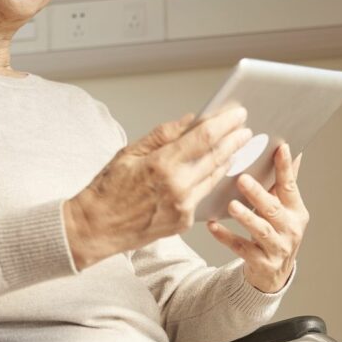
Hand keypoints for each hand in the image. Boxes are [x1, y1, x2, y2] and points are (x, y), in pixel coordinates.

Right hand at [64, 107, 252, 268]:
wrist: (97, 228)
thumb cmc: (108, 189)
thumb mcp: (130, 152)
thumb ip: (163, 134)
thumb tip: (191, 119)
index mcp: (162, 165)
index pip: (204, 138)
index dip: (225, 124)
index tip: (237, 114)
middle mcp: (177, 187)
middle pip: (216, 157)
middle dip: (234, 140)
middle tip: (245, 128)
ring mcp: (183, 207)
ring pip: (214, 177)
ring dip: (228, 159)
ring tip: (236, 145)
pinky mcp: (184, 221)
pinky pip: (203, 195)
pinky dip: (211, 180)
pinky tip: (217, 169)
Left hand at [207, 144, 308, 292]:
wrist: (273, 273)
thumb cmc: (276, 233)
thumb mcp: (285, 209)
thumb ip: (285, 184)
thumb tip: (290, 150)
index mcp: (296, 212)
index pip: (290, 187)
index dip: (286, 168)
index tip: (281, 148)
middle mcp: (290, 230)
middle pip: (274, 210)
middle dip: (259, 194)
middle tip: (243, 179)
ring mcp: (277, 248)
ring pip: (261, 230)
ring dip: (246, 217)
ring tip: (232, 205)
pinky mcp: (261, 262)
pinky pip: (241, 248)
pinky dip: (226, 237)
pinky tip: (213, 226)